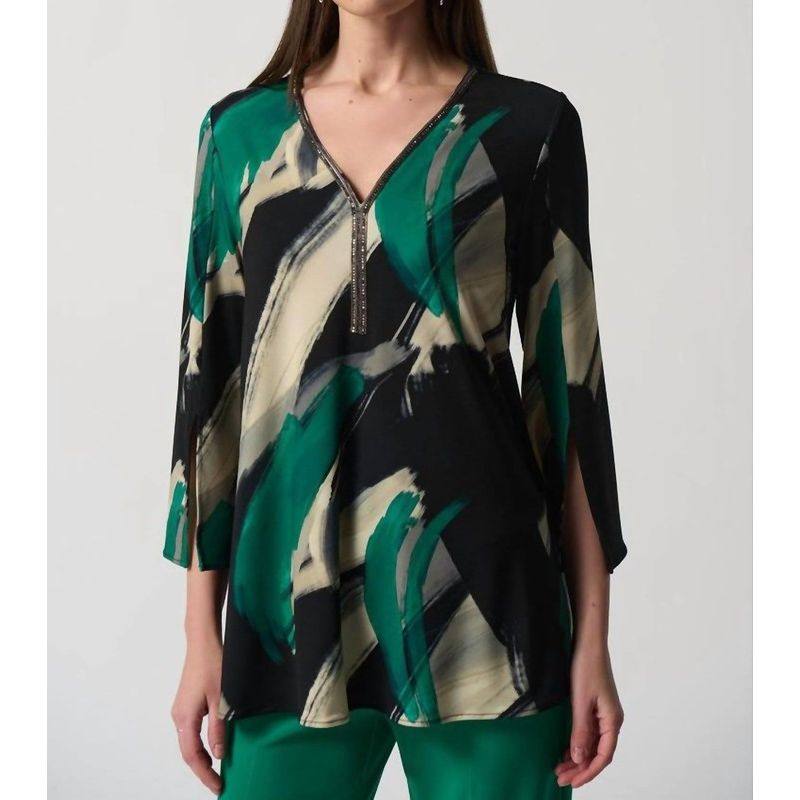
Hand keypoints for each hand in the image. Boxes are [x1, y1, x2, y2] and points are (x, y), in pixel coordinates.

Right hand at [171, 638, 224, 794]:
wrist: (202, 641)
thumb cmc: (213, 664)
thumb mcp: (221, 698)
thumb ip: (219, 728)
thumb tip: (219, 754)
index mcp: (185, 718)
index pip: (193, 757)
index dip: (205, 775)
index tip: (218, 787)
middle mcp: (178, 717)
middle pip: (189, 753)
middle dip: (203, 770)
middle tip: (220, 782)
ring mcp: (180, 711)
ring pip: (189, 742)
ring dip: (202, 757)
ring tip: (218, 770)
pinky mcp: (185, 705)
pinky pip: (191, 731)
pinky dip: (201, 744)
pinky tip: (214, 747)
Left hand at [555, 644, 622, 788]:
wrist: (588, 643)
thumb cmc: (586, 667)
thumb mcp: (581, 701)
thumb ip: (580, 731)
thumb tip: (579, 759)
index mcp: (612, 721)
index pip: (603, 756)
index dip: (588, 772)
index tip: (572, 782)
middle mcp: (611, 721)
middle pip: (598, 753)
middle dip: (580, 768)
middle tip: (560, 779)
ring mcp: (604, 714)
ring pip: (592, 744)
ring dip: (578, 758)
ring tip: (559, 769)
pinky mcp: (595, 707)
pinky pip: (589, 733)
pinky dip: (578, 745)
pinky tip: (566, 752)